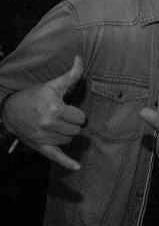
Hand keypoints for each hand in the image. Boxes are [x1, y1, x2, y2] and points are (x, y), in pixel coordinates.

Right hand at [4, 55, 85, 169]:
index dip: (76, 114)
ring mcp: (44, 137)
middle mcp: (49, 123)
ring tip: (55, 126)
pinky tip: (76, 167)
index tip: (68, 110)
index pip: (80, 118)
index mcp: (55, 108)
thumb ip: (71, 75)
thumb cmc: (35, 96)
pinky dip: (67, 163)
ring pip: (69, 140)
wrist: (11, 111)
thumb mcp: (53, 85)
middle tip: (61, 118)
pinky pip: (56, 157)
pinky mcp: (40, 146)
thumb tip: (80, 58)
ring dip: (65, 134)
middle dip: (71, 124)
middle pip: (76, 130)